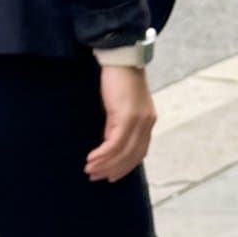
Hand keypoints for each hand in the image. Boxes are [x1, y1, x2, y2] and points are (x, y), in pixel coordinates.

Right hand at [86, 65, 156, 181]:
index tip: (110, 176)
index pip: (139, 152)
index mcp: (148, 121)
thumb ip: (118, 125)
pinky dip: (103, 155)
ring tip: (89, 170)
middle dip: (114, 170)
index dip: (125, 167)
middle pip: (132, 156)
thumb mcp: (120, 107)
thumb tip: (108, 143)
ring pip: (123, 152)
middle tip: (96, 177)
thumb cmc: (119, 80)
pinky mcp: (127, 117)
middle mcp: (147, 123)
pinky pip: (114, 143)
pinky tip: (91, 159)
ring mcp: (139, 121)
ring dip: (105, 164)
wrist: (121, 59)